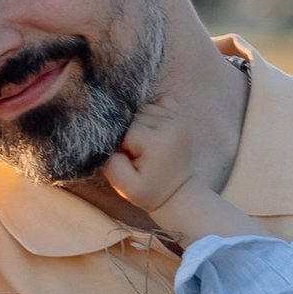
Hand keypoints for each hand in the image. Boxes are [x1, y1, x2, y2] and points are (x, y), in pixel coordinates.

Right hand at [100, 95, 245, 248]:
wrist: (177, 193)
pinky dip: (153, 110)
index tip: (128, 158)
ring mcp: (179, 119)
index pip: (125, 130)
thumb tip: (110, 140)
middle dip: (129, 131)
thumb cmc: (149, 192)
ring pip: (146, 107)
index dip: (120, 144)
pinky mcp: (182, 116)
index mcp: (156, 141)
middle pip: (135, 116)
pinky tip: (152, 128)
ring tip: (144, 141)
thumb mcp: (125, 187)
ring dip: (139, 122)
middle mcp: (170, 125)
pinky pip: (162, 100)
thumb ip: (112, 164)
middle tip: (135, 151)